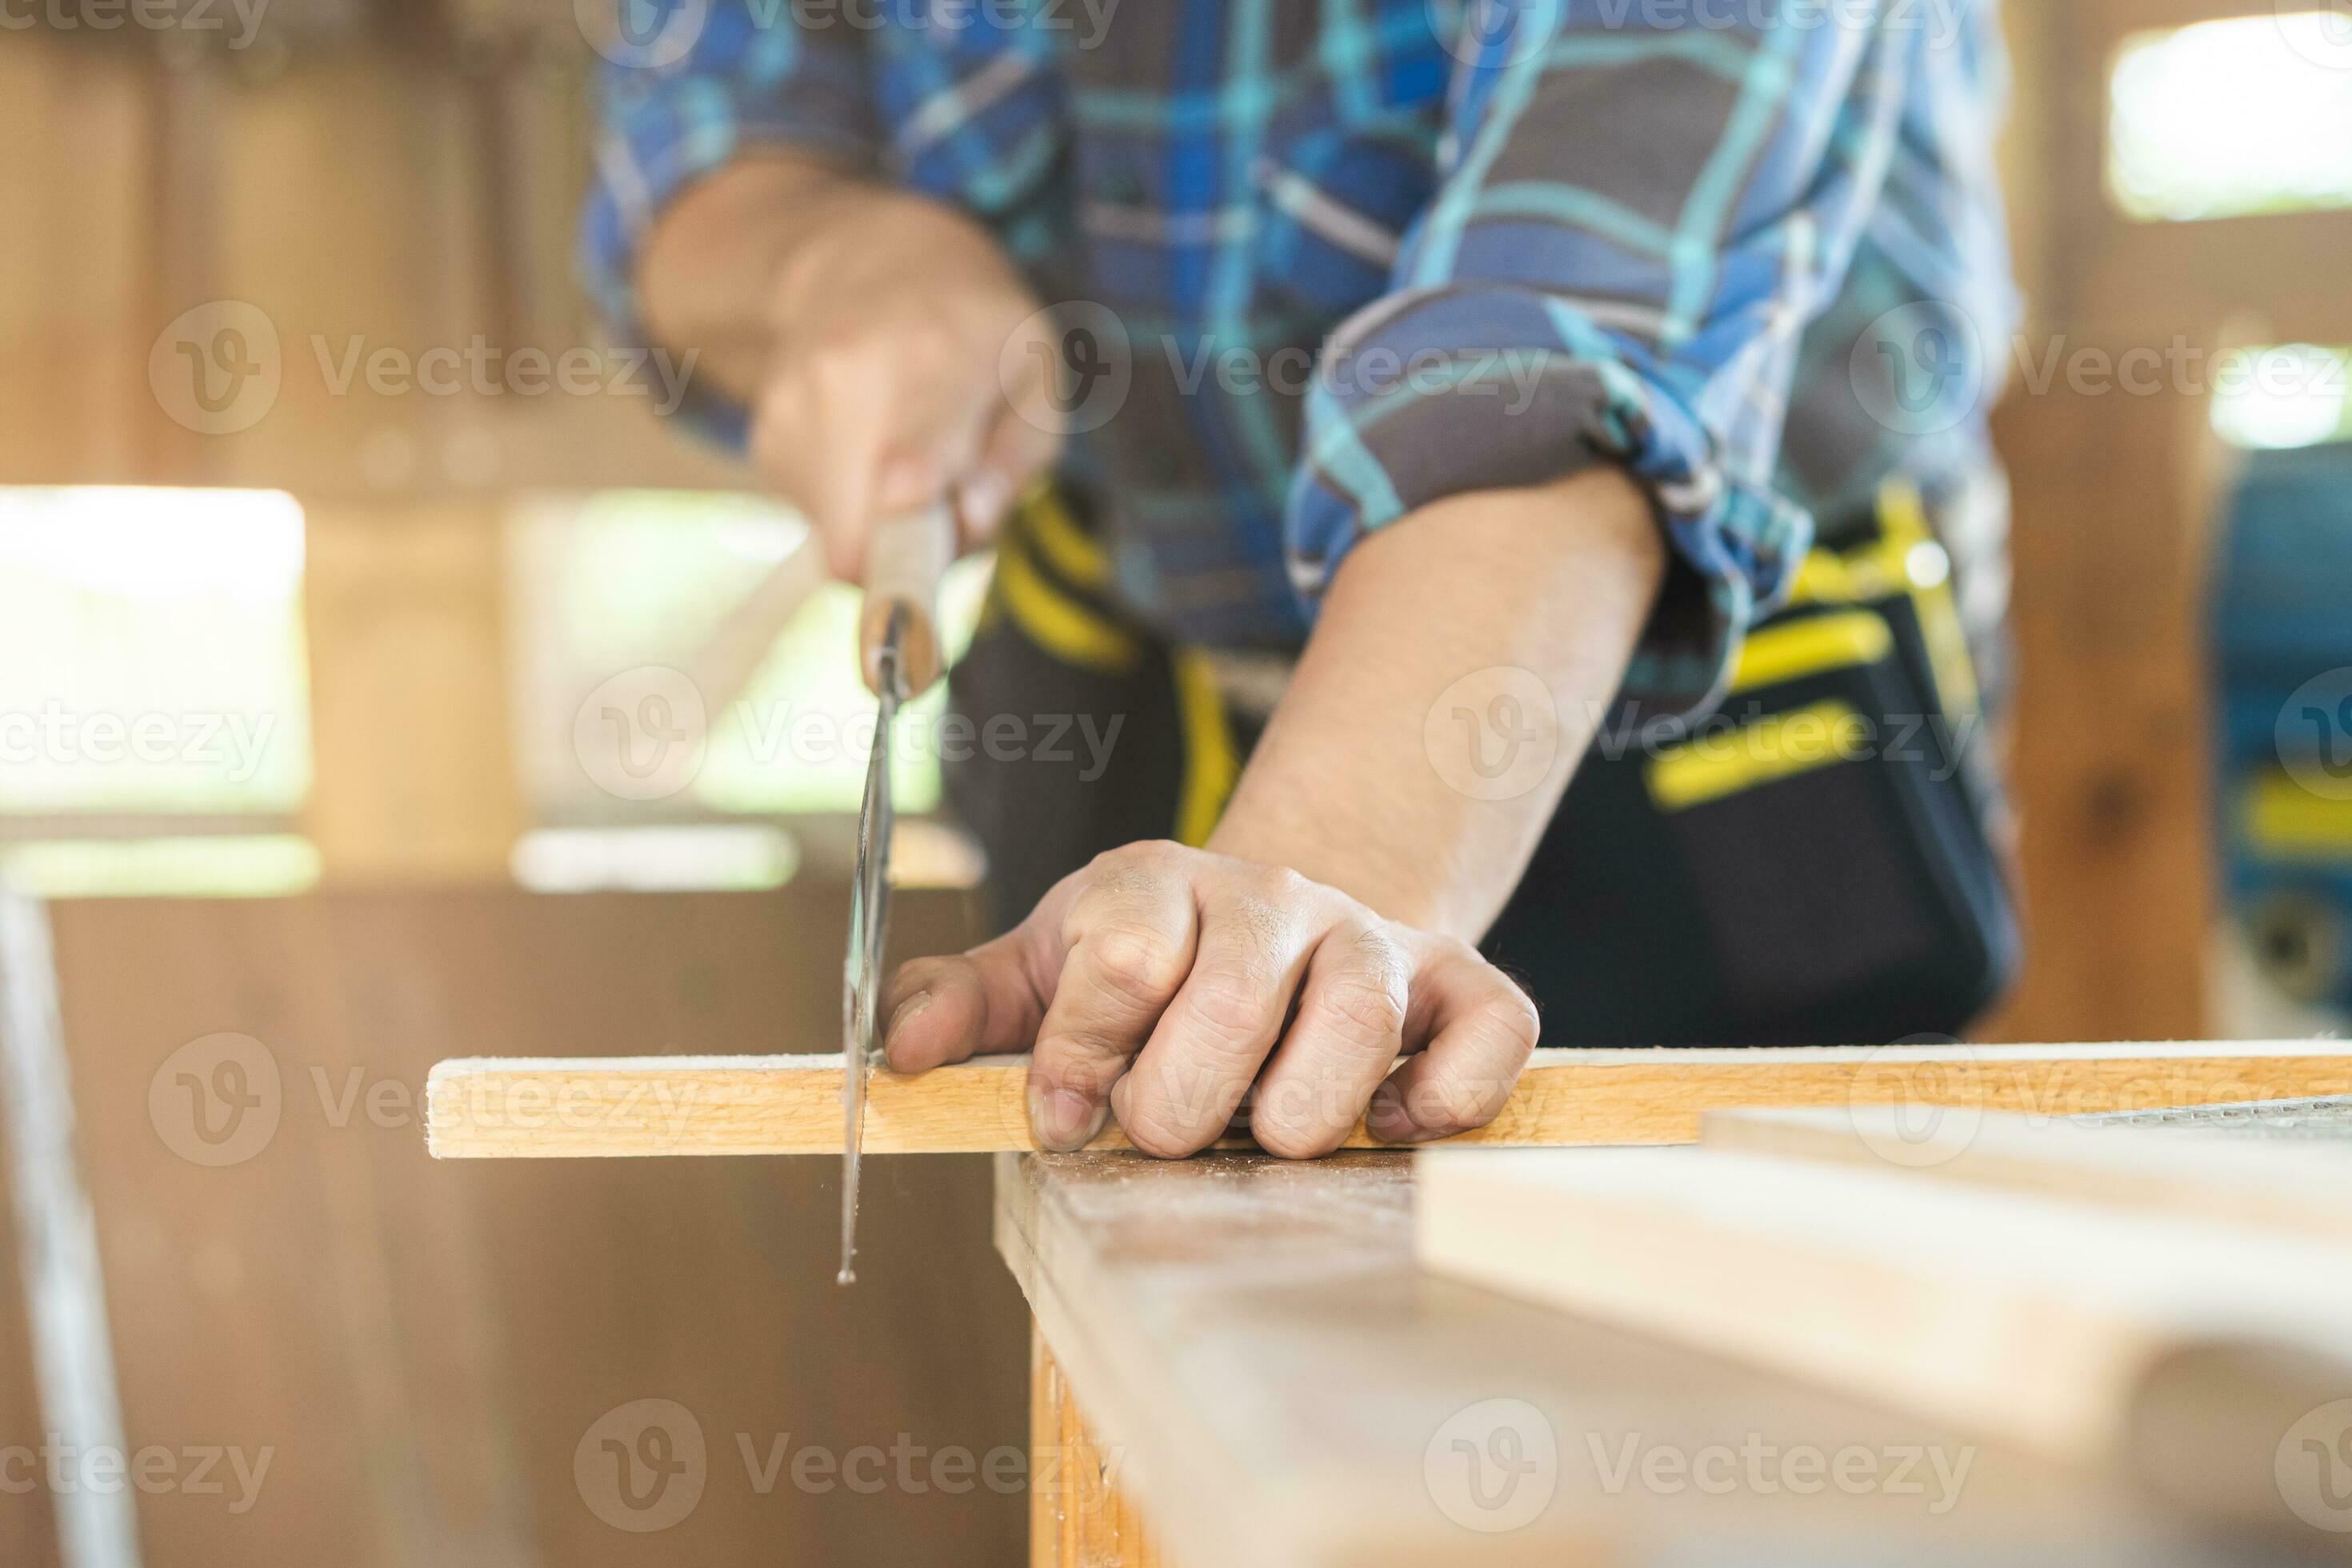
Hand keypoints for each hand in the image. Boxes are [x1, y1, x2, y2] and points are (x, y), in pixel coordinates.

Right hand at [749, 185, 1062, 578]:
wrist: (867, 261)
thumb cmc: (975, 333)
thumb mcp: (1033, 377)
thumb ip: (1016, 457)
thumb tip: (972, 518)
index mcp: (934, 357)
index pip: (908, 454)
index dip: (907, 506)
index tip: (907, 533)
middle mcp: (845, 378)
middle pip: (857, 535)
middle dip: (908, 552)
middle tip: (943, 502)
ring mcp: (791, 407)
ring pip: (839, 535)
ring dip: (881, 522)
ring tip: (907, 456)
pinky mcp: (765, 438)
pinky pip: (818, 515)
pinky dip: (851, 501)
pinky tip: (869, 445)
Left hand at [879, 842, 1540, 1156]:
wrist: (1281, 929)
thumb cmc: (1150, 969)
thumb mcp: (1041, 969)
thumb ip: (961, 1003)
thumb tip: (903, 1053)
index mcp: (1159, 884)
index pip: (1123, 960)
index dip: (1080, 1060)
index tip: (1064, 1115)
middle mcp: (1275, 898)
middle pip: (1230, 1008)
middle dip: (1179, 1106)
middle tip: (1168, 1127)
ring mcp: (1375, 939)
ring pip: (1355, 1026)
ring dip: (1295, 1118)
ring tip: (1263, 1130)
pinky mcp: (1465, 984)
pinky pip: (1488, 1037)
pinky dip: (1442, 1099)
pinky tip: (1384, 1121)